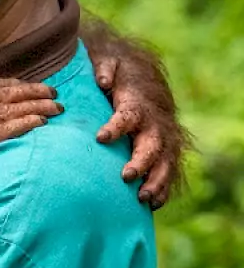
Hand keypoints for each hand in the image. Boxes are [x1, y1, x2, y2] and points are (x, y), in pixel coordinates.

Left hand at [90, 39, 188, 209]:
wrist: (141, 79)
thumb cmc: (119, 75)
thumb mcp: (110, 62)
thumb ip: (104, 68)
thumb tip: (101, 80)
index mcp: (137, 105)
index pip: (127, 116)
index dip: (115, 126)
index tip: (101, 137)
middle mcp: (154, 124)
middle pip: (152, 144)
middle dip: (141, 161)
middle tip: (126, 176)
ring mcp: (162, 140)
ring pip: (164, 162)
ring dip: (155, 180)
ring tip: (142, 198)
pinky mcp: (164, 153)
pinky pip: (168, 173)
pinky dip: (163, 189)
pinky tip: (153, 205)